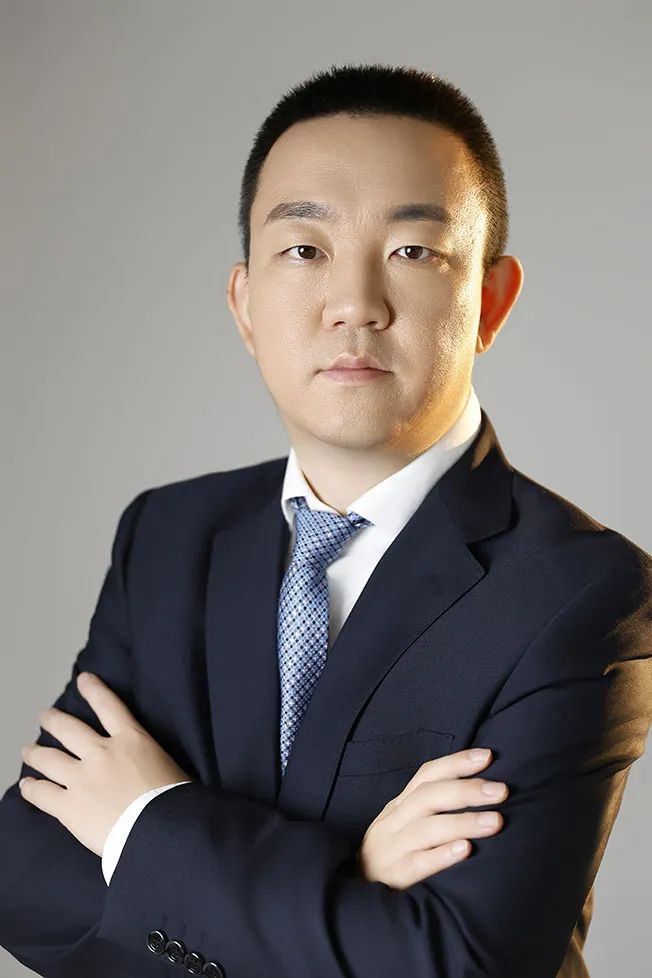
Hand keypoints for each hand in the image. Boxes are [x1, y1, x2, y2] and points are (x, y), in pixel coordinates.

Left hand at [18, 671, 193, 857]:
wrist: (162, 830)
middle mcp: (102, 753)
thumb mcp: (170, 766)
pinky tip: (27, 786)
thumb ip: (151, 762)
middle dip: (54, 720)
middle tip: (45, 716)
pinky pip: (42, 794)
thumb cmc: (175, 801)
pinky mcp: (69, 806)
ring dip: (36, 753)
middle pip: (69, 729)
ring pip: (49, 759)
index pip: (109, 706)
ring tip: (28, 750)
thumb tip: (151, 769)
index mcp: (131, 740)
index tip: (83, 680)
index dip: (94, 690)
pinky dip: (32, 789)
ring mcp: (82, 778)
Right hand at [356, 748, 507, 888]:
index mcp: (399, 805)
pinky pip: (418, 864)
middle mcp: (393, 822)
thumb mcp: (403, 824)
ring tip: (495, 821)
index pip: (426, 775)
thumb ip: (431, 808)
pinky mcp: (395, 878)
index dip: (455, 763)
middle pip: (428, 797)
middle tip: (501, 790)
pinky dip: (442, 855)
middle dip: (466, 790)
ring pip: (426, 829)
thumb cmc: (393, 855)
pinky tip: (466, 850)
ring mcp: (392, 849)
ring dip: (463, 822)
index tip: (487, 756)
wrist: (356, 894)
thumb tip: (479, 789)